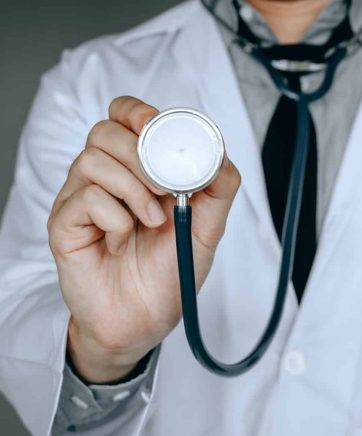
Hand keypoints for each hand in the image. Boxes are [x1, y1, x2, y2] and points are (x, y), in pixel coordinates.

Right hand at [48, 96, 240, 382]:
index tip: (158, 128)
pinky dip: (115, 219)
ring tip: (152, 222)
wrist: (144, 321)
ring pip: (92, 160)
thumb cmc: (169, 272)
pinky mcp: (64, 225)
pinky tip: (122, 243)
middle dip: (142, 155)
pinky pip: (85, 199)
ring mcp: (80, 200)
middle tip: (165, 190)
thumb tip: (222, 155)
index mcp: (135, 170)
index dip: (138, 112)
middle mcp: (104, 178)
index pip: (122, 116)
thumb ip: (218, 190)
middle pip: (105, 132)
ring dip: (133, 190)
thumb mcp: (207, 229)